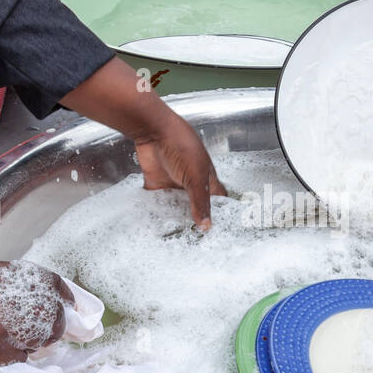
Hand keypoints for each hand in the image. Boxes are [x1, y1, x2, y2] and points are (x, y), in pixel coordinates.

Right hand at [0, 261, 72, 367]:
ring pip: (40, 339)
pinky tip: (9, 344)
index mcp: (2, 278)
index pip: (50, 284)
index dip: (63, 292)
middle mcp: (5, 305)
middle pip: (52, 316)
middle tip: (53, 320)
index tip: (66, 299)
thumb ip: (9, 279)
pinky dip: (21, 350)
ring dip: (41, 337)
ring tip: (30, 332)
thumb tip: (37, 289)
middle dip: (56, 319)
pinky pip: (21, 355)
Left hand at [132, 104, 227, 229]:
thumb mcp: (196, 176)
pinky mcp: (156, 185)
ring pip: (175, 207)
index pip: (217, 200)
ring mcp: (173, 184)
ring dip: (174, 219)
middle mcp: (191, 183)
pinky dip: (155, 212)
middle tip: (196, 241)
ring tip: (176, 239)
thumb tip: (206, 225)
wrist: (153, 131)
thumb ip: (200, 201)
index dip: (219, 214)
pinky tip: (157, 226)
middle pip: (195, 206)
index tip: (219, 231)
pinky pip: (156, 203)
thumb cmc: (181, 145)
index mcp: (207, 179)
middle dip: (195, 221)